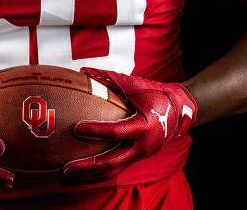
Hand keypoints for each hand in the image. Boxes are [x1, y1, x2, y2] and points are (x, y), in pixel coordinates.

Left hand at [63, 67, 198, 180]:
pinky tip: (83, 173)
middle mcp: (142, 146)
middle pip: (111, 162)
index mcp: (143, 126)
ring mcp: (140, 155)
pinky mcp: (137, 158)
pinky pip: (117, 169)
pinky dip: (99, 172)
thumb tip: (83, 71)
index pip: (115, 132)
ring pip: (113, 171)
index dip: (95, 130)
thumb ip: (108, 78)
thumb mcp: (135, 85)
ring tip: (69, 173)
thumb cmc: (155, 94)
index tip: (76, 128)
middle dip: (88, 166)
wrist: (180, 111)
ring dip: (91, 174)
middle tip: (65, 167)